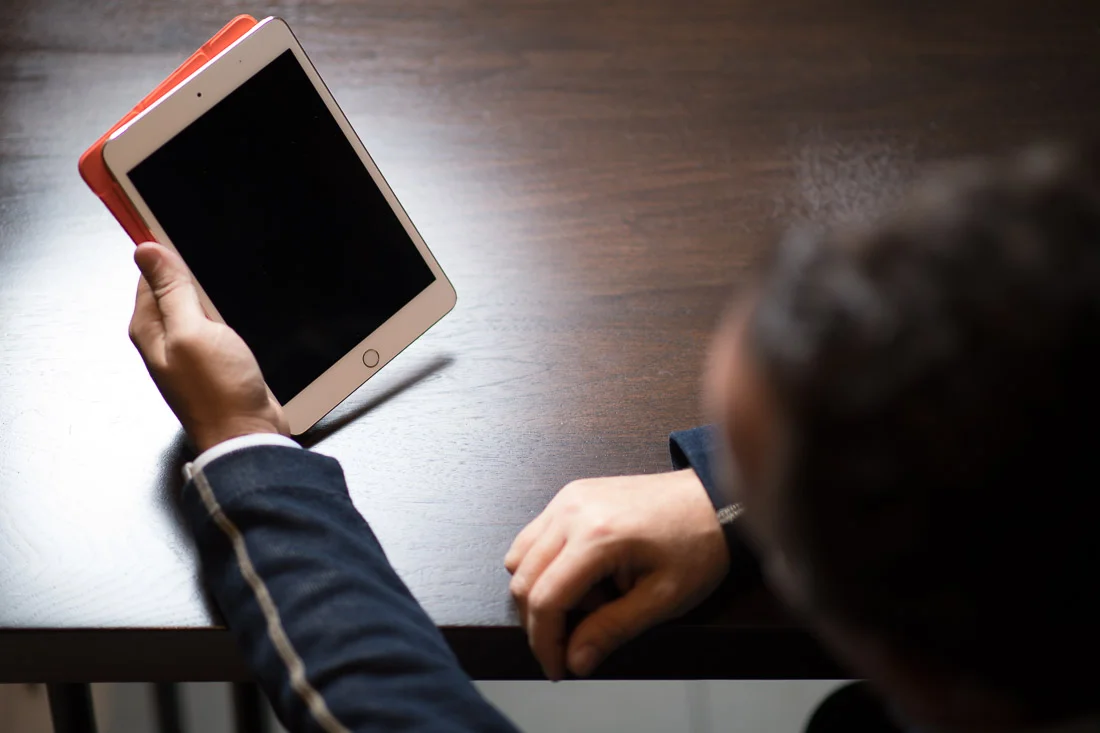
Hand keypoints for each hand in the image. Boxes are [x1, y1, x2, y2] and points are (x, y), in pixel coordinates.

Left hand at [129, 242, 288, 452]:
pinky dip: (227, 311)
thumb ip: (171, 291)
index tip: (178, 224)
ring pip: (198, 305)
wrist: (248, 435)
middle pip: (173, 287)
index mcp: (150, 328)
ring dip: (212, 292)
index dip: (164, 249)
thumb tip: (146, 250)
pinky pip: (217, 324)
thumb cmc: (219, 393)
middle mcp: (166, 339)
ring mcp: (191, 350)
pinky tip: (240, 309)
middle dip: (192, 270)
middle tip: (213, 258)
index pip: (148, 272)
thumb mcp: (192, 331)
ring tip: (228, 281)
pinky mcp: (216, 359)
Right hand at [505, 469, 728, 679]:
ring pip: (520, 555)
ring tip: (585, 604)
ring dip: (538, 591)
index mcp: (597, 537)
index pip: (545, 599)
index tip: (557, 670)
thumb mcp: (663, 598)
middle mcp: (572, 512)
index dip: (544, 643)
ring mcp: (568, 498)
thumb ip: (613, 630)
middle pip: (523, 578)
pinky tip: (582, 577)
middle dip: (537, 623)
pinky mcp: (571, 495)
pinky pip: (535, 535)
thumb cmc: (697, 546)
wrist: (714, 499)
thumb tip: (575, 661)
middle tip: (567, 647)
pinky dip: (544, 565)